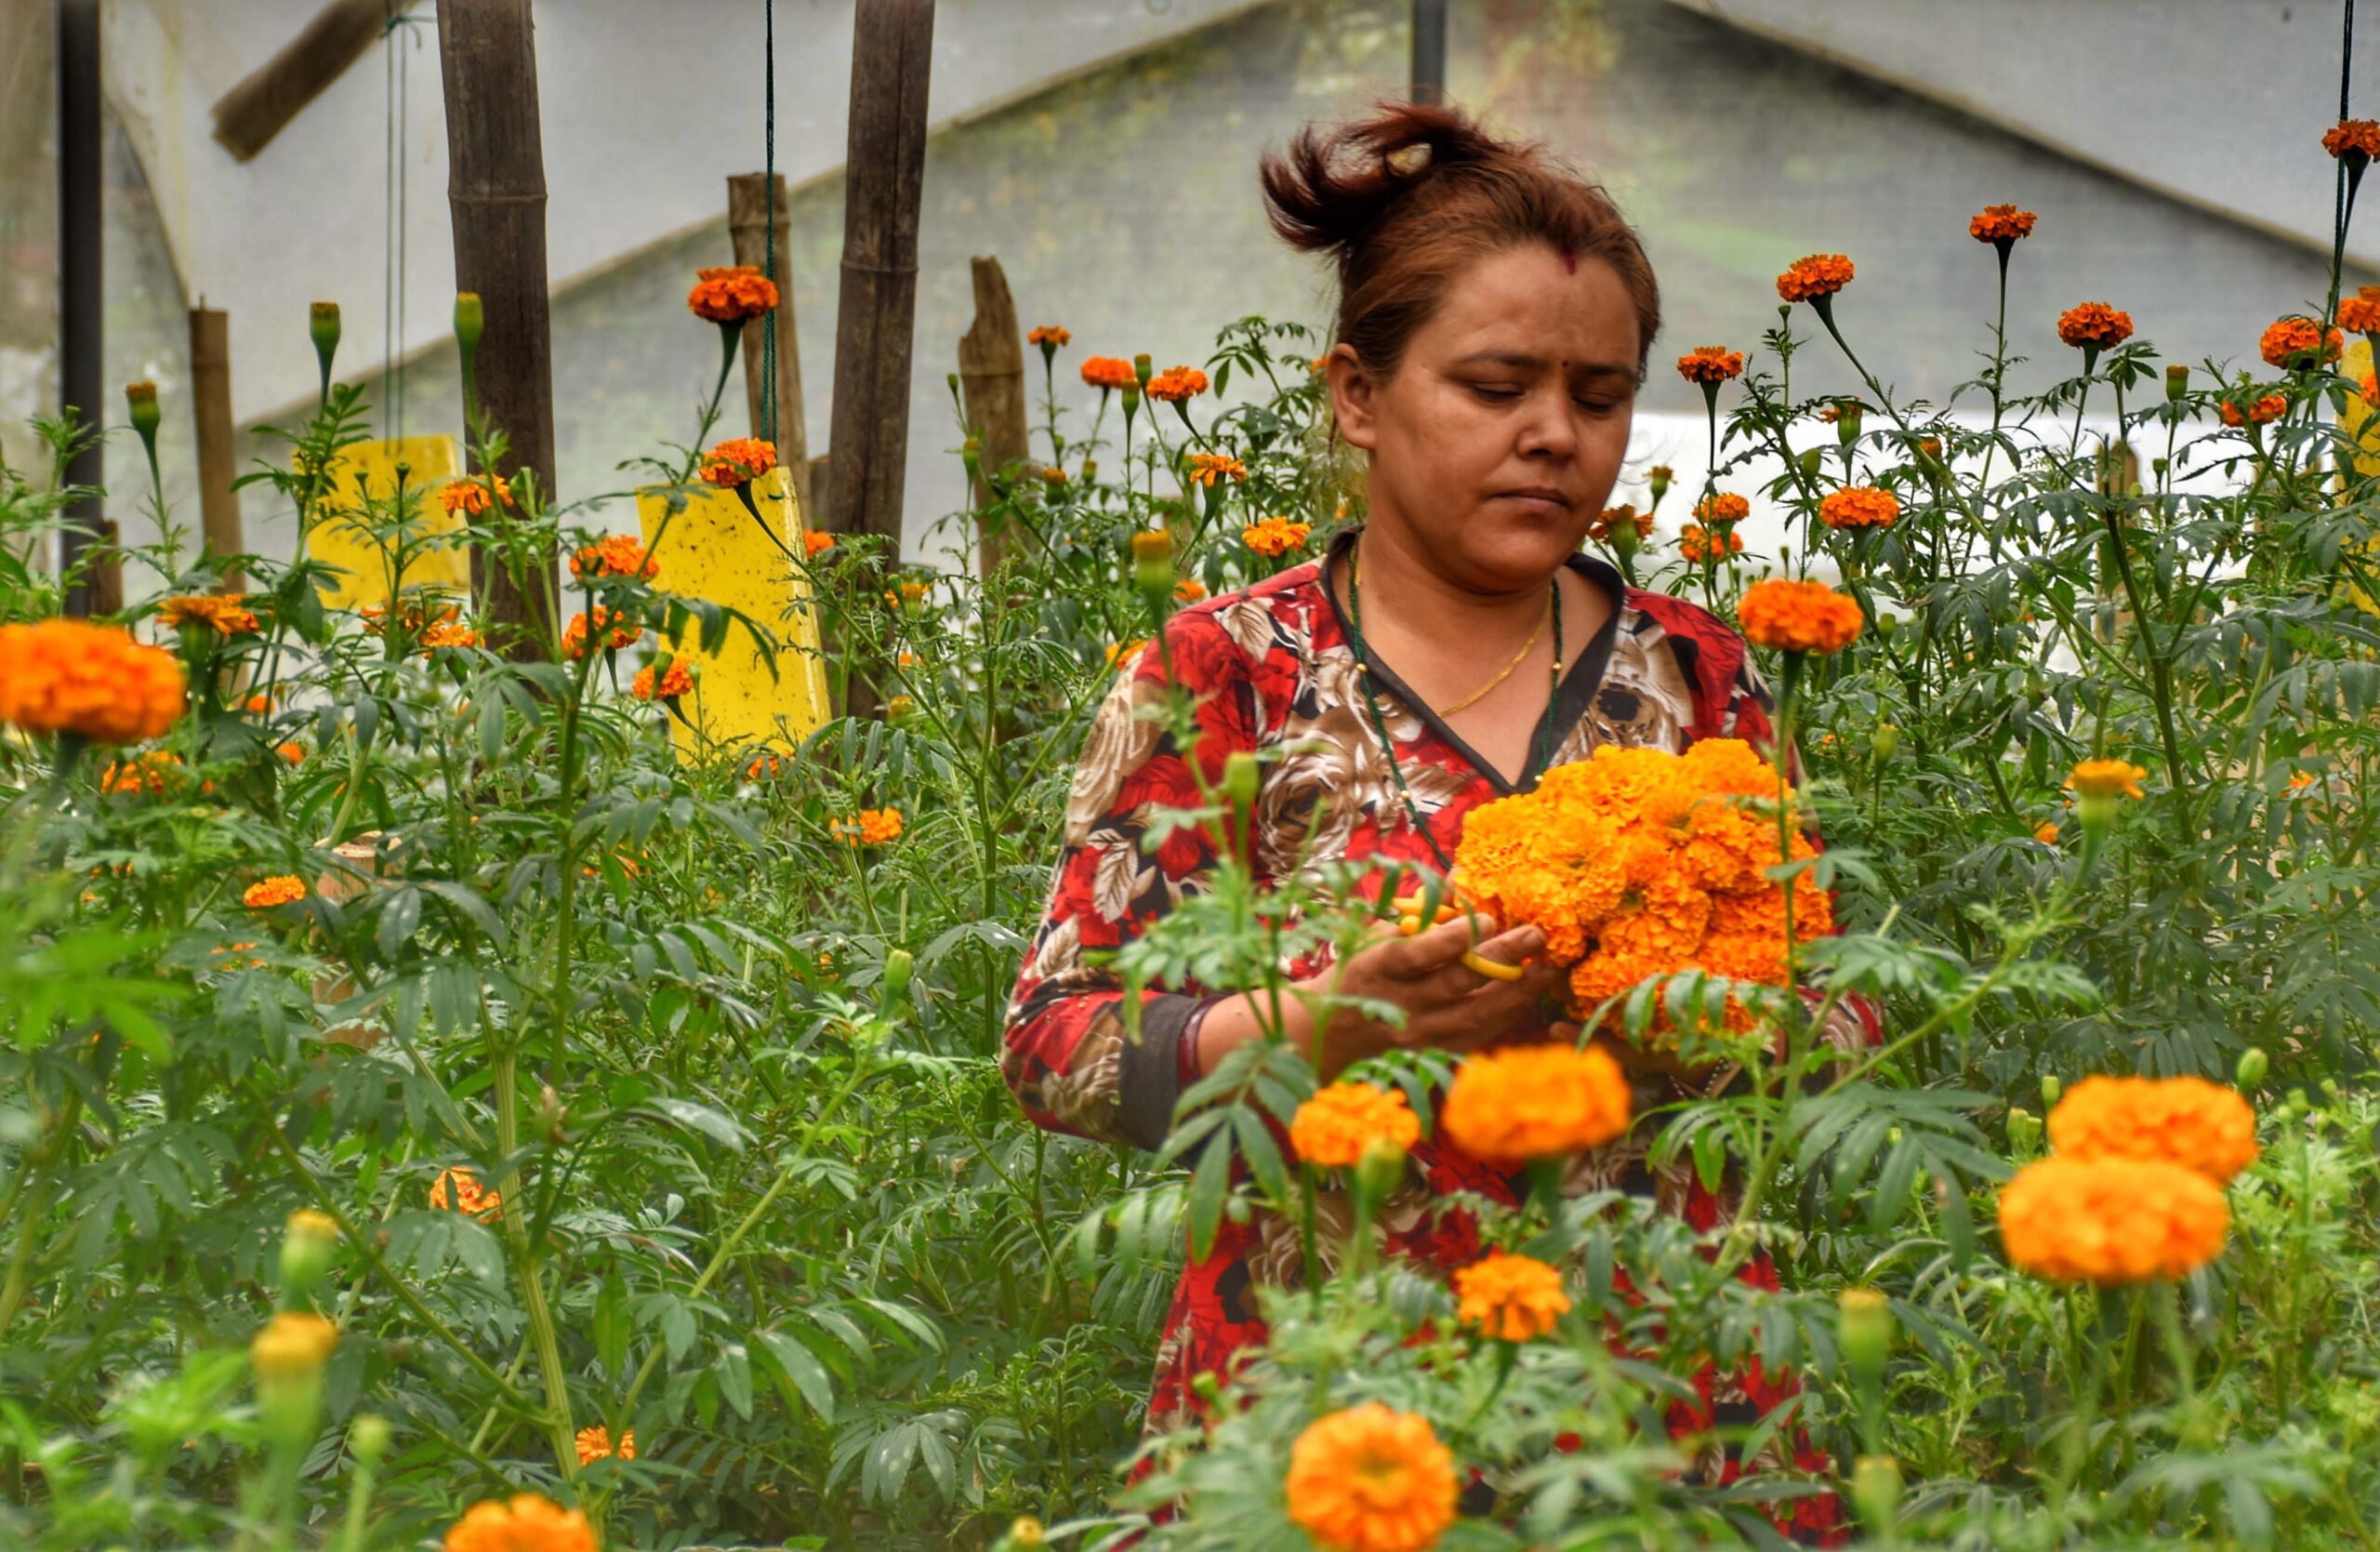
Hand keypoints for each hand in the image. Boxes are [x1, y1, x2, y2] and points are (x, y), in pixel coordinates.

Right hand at [1298, 909, 1564, 1079]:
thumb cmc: (1361, 966)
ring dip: (1516, 991)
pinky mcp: (1436, 1050)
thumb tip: (1463, 873)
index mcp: (1378, 968)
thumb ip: (1424, 909)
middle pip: (1456, 984)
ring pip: (1476, 1015)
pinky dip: (1508, 1014)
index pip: (1417, 955)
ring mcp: (1421, 1033)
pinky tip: (1531, 994)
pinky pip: (1480, 1034)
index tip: (1487, 918)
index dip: (1452, 940)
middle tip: (1535, 935)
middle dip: (1501, 959)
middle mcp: (1400, 1005)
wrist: (1334, 1030)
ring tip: (1547, 969)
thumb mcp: (1380, 933)